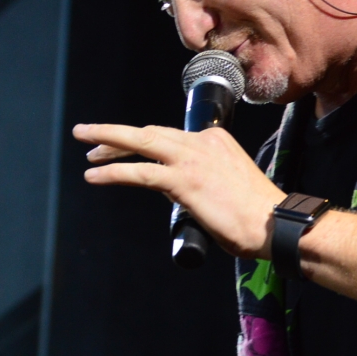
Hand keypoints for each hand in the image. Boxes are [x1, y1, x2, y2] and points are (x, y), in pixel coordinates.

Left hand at [72, 123, 284, 258]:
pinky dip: (113, 172)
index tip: (120, 148)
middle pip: (150, 132)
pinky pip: (140, 172)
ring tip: (83, 144)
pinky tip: (94, 176)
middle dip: (116, 134)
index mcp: (215, 141)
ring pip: (140, 142)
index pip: (169, 136)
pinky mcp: (183, 181)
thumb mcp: (226, 186)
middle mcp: (202, 143)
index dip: (140, 141)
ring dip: (107, 141)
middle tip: (88, 135)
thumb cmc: (256, 215)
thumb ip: (200, 181)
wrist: (273, 223)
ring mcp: (192, 160)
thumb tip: (175, 192)